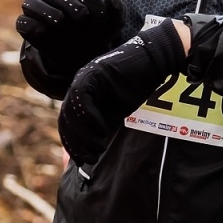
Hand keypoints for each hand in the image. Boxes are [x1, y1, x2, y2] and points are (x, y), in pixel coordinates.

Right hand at [17, 0, 124, 70]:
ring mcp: (38, 11)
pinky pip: (23, 22)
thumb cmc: (97, 34)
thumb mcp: (111, 25)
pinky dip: (32, 26)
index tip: (100, 16)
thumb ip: (116, 11)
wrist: (83, 57)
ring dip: (46, 10)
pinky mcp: (28, 27)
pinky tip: (44, 32)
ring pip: (32, 2)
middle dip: (67, 1)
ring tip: (61, 22)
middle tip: (82, 16)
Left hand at [58, 23, 185, 168]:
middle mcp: (80, 87)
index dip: (73, 144)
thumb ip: (103, 126)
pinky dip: (89, 117)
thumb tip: (92, 149)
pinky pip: (82, 98)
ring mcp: (84, 79)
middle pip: (67, 119)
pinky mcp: (94, 74)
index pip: (68, 123)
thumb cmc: (140, 84)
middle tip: (89, 159)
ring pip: (71, 111)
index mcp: (82, 96)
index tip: (83, 161)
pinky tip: (102, 131)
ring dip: (82, 134)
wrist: (156, 60)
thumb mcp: (117, 111)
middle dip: (76, 143)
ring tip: (97, 148)